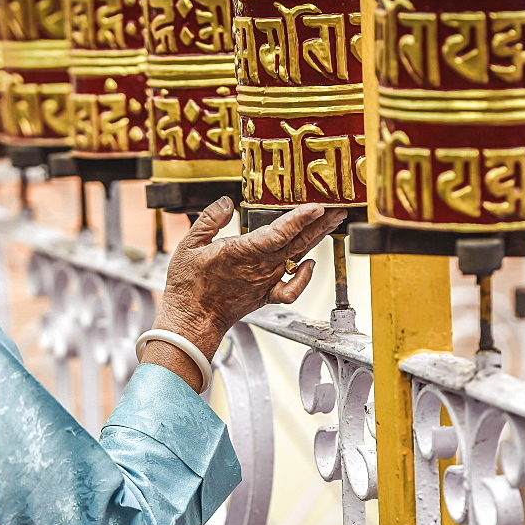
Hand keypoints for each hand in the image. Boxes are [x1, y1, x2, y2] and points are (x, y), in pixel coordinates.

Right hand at [142, 197, 344, 390]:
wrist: (190, 322)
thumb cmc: (187, 287)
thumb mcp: (188, 244)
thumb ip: (209, 220)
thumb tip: (227, 202)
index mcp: (241, 251)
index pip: (279, 232)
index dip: (300, 218)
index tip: (317, 205)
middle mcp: (259, 267)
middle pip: (298, 241)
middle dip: (319, 223)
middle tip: (337, 206)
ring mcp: (265, 281)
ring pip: (298, 257)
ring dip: (316, 239)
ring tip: (330, 222)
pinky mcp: (265, 295)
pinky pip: (291, 289)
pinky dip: (305, 278)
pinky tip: (311, 265)